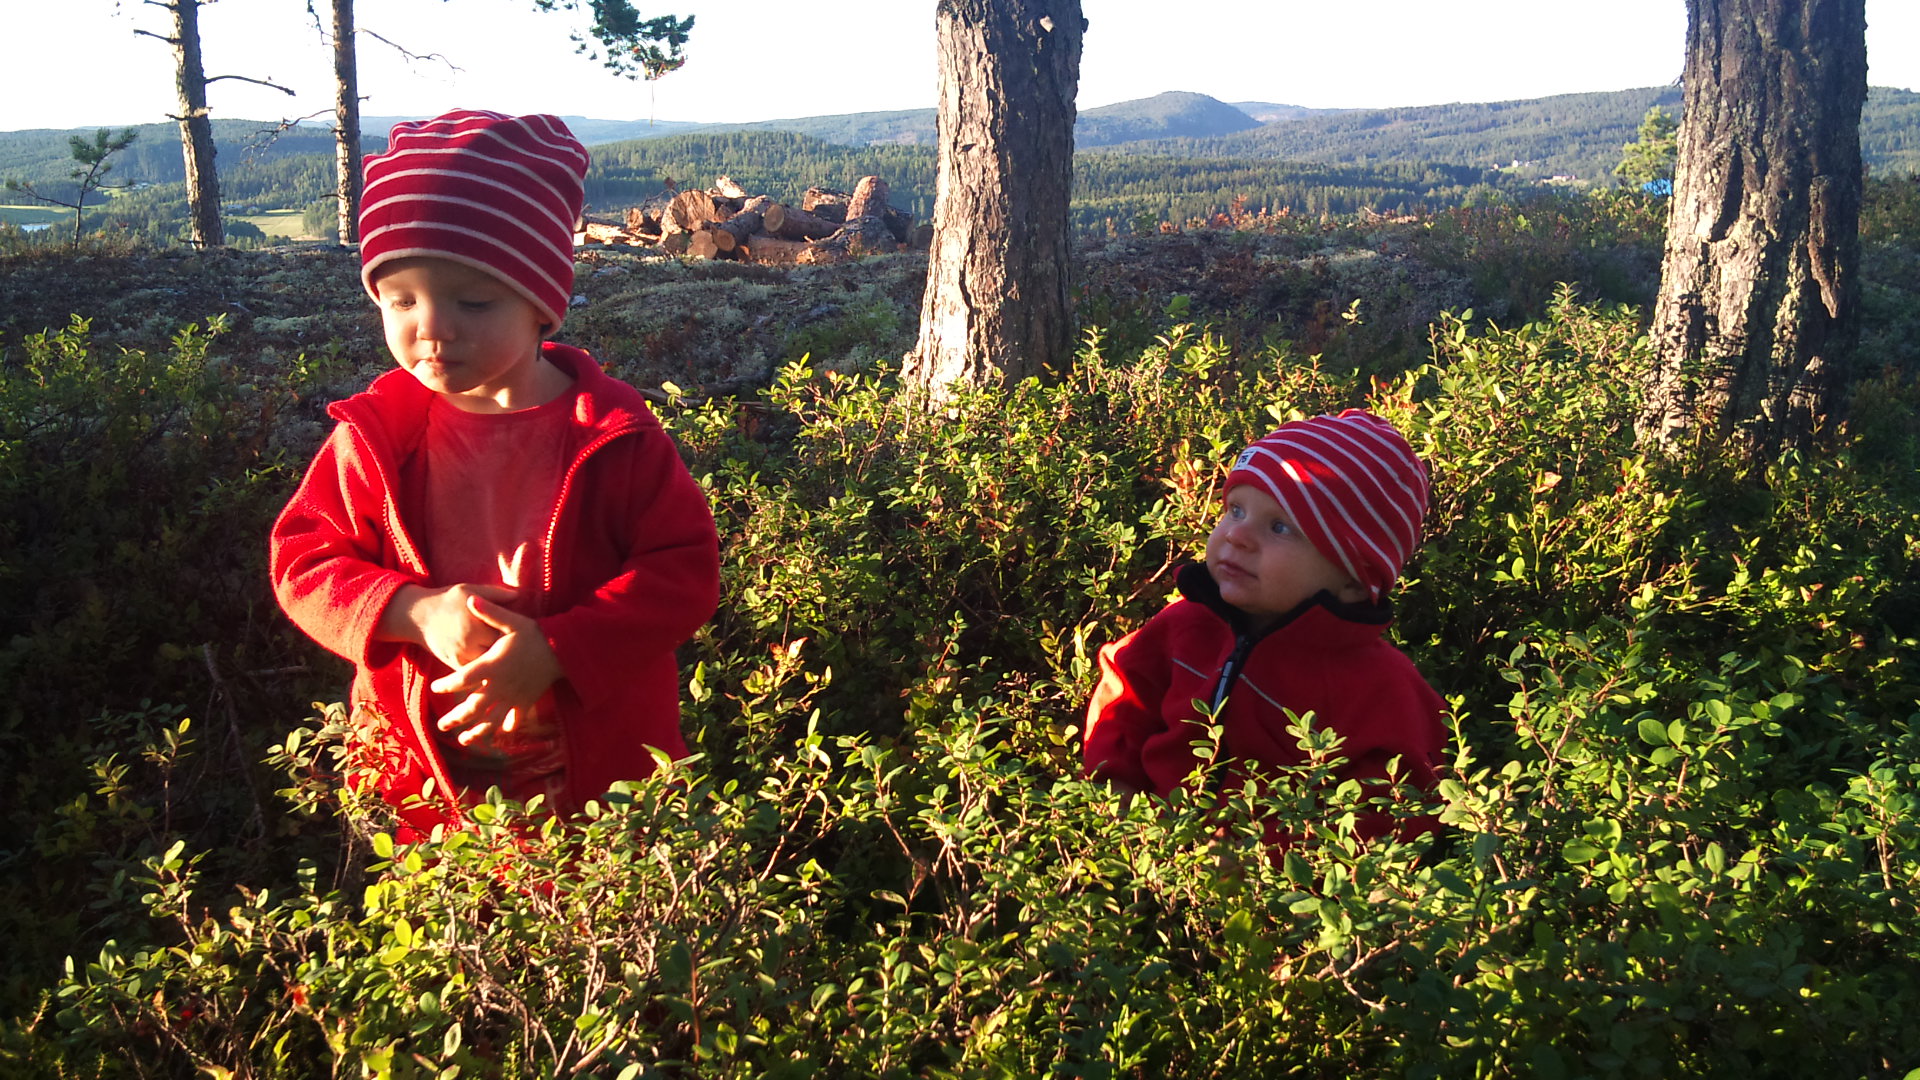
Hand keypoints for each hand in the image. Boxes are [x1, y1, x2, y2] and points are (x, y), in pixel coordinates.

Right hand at [380, 582, 519, 669]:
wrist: (417, 617)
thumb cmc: (447, 600)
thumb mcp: (469, 589)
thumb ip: (495, 594)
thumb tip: (519, 595)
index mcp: (476, 622)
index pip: (505, 633)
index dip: (518, 635)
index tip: (528, 634)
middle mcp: (469, 641)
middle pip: (499, 652)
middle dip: (512, 652)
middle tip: (528, 652)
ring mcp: (461, 655)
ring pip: (489, 666)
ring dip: (502, 664)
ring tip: (517, 662)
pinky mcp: (455, 664)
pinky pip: (477, 673)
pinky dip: (488, 671)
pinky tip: (500, 668)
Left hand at [429, 594, 564, 744]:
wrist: (563, 650)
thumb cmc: (535, 634)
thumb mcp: (512, 620)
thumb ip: (489, 613)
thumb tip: (469, 599)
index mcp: (493, 666)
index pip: (463, 679)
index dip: (447, 686)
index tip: (435, 688)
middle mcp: (501, 685)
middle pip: (473, 707)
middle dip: (455, 718)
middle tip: (441, 725)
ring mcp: (514, 696)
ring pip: (491, 720)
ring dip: (477, 732)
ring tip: (463, 740)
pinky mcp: (526, 702)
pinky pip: (514, 720)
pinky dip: (506, 728)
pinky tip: (498, 733)